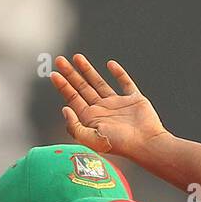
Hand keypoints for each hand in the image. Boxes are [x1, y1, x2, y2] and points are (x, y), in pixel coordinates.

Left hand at [49, 54, 167, 159]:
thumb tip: (65, 109)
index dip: (63, 86)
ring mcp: (118, 104)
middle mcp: (103, 110)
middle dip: (71, 74)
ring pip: (99, 83)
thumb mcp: (90, 139)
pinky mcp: (134, 100)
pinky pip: (125, 83)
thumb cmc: (120, 144)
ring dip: (88, 70)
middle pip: (82, 88)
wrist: (146, 143)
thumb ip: (74, 126)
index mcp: (91, 119)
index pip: (73, 98)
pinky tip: (110, 64)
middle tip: (60, 60)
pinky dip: (119, 73)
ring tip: (77, 57)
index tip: (54, 73)